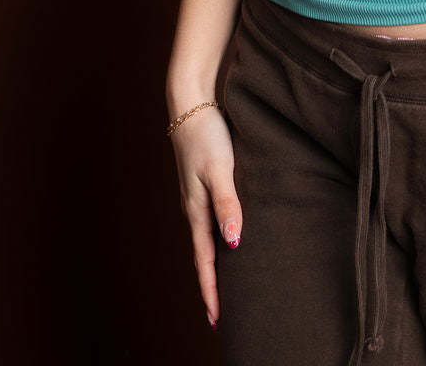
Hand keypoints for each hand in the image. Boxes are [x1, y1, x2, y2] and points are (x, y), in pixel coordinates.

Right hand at [167, 103, 242, 332]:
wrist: (191, 103)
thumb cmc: (206, 135)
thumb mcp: (219, 168)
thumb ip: (227, 203)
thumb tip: (234, 241)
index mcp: (196, 211)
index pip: (205, 262)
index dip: (211, 292)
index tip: (217, 321)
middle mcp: (195, 209)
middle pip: (204, 257)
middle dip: (212, 287)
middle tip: (221, 317)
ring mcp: (198, 197)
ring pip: (208, 240)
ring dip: (215, 265)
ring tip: (226, 286)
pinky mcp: (205, 184)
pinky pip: (212, 221)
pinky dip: (219, 240)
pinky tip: (230, 239)